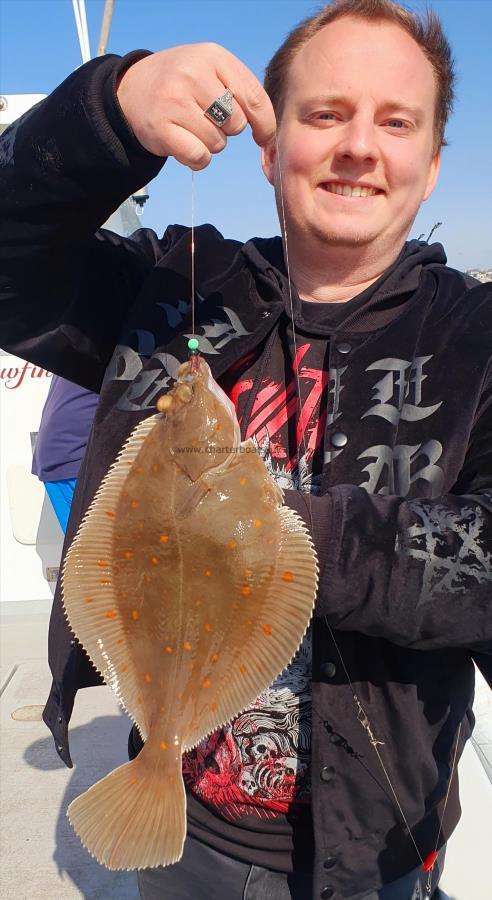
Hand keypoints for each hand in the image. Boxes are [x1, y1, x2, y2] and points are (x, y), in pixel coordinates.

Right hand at [117, 43, 275, 168]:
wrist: (132, 90)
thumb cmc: (183, 84)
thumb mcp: (211, 70)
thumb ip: (241, 90)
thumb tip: (268, 131)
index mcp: (212, 56)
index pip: (254, 98)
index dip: (265, 124)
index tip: (264, 136)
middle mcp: (192, 74)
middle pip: (236, 124)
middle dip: (228, 129)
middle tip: (208, 119)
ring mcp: (174, 101)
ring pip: (217, 143)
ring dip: (210, 143)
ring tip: (192, 127)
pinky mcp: (161, 129)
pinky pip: (199, 157)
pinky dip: (198, 159)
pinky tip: (186, 145)